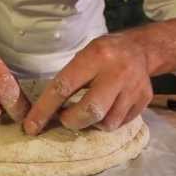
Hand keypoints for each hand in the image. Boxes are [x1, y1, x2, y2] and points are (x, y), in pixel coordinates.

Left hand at [23, 32, 153, 134]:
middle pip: (90, 110)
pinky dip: (108, 122)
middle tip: (65, 119)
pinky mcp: (144, 99)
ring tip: (88, 112)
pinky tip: (106, 109)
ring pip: (107, 122)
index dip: (44, 109)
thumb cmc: (103, 54)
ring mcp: (133, 87)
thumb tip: (45, 112)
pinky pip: (121, 123)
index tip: (31, 126)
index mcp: (95, 56)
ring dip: (91, 124)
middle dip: (72, 121)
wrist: (140, 49)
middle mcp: (117, 72)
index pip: (64, 87)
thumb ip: (68, 80)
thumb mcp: (83, 56)